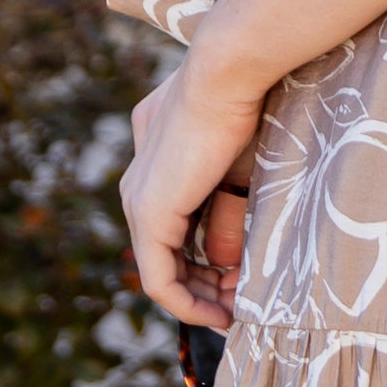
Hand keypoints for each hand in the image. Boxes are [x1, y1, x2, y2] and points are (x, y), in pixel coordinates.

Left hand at [121, 48, 264, 331]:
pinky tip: (219, 315)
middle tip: (245, 303)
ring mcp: (138, 197)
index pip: (176, 221)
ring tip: (239, 312)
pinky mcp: (149, 213)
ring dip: (202, 297)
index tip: (244, 277)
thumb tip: (227, 263)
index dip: (209, 256)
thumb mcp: (242, 164)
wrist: (227, 71)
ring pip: (162, 267)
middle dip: (206, 285)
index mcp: (156, 155)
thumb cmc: (249, 102)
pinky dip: (188, 303)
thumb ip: (230, 210)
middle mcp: (138, 179)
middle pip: (166, 250)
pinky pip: (159, 279)